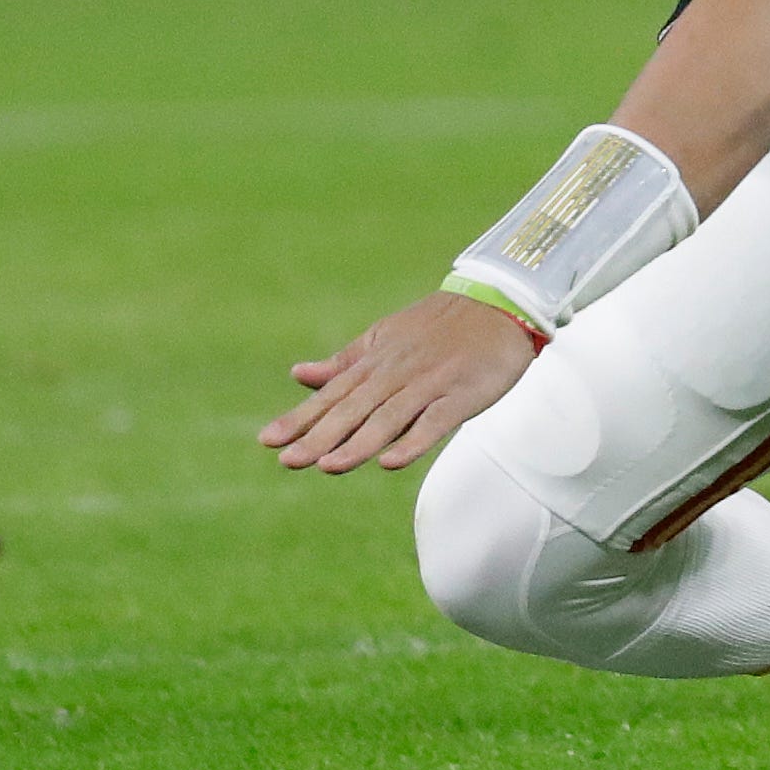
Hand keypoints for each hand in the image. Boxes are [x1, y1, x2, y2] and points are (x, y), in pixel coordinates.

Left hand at [259, 290, 539, 473]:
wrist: (500, 304)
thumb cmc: (439, 326)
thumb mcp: (385, 338)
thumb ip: (344, 362)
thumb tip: (298, 374)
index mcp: (376, 362)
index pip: (333, 394)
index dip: (301, 417)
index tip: (268, 440)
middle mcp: (397, 373)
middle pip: (355, 409)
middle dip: (320, 435)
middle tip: (288, 460)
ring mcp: (430, 383)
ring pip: (390, 417)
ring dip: (359, 443)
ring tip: (330, 466)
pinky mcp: (463, 394)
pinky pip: (436, 420)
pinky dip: (414, 441)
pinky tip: (392, 462)